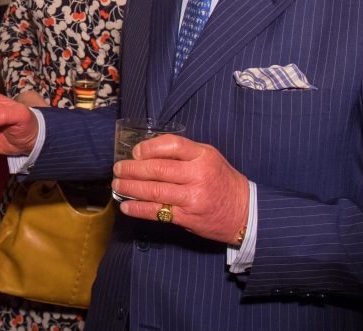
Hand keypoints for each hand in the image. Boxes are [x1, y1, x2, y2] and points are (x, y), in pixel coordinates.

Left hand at [113, 135, 248, 244]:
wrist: (244, 212)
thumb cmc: (221, 180)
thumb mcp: (208, 157)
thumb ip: (183, 153)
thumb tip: (147, 151)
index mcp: (203, 156)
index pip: (171, 145)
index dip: (148, 147)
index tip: (135, 152)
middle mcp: (197, 175)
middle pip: (157, 169)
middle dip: (132, 169)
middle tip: (118, 169)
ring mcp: (192, 197)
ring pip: (153, 190)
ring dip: (130, 187)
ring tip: (118, 185)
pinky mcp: (187, 217)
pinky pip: (157, 212)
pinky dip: (138, 208)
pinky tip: (126, 206)